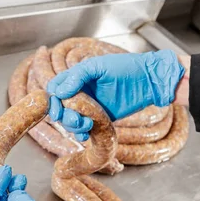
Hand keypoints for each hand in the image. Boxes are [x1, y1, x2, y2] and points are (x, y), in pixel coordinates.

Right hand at [47, 49, 184, 140]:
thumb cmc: (125, 68)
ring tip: (86, 124)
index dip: (52, 100)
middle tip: (75, 118)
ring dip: (73, 126)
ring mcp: (90, 107)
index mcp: (77, 78)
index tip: (56, 108)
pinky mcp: (99, 119)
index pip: (55, 89)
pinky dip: (82, 134)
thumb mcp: (98, 66)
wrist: (147, 82)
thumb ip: (78, 76)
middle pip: (60, 108)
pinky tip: (86, 134)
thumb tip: (59, 93)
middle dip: (64, 116)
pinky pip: (85, 129)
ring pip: (71, 121)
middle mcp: (81, 93)